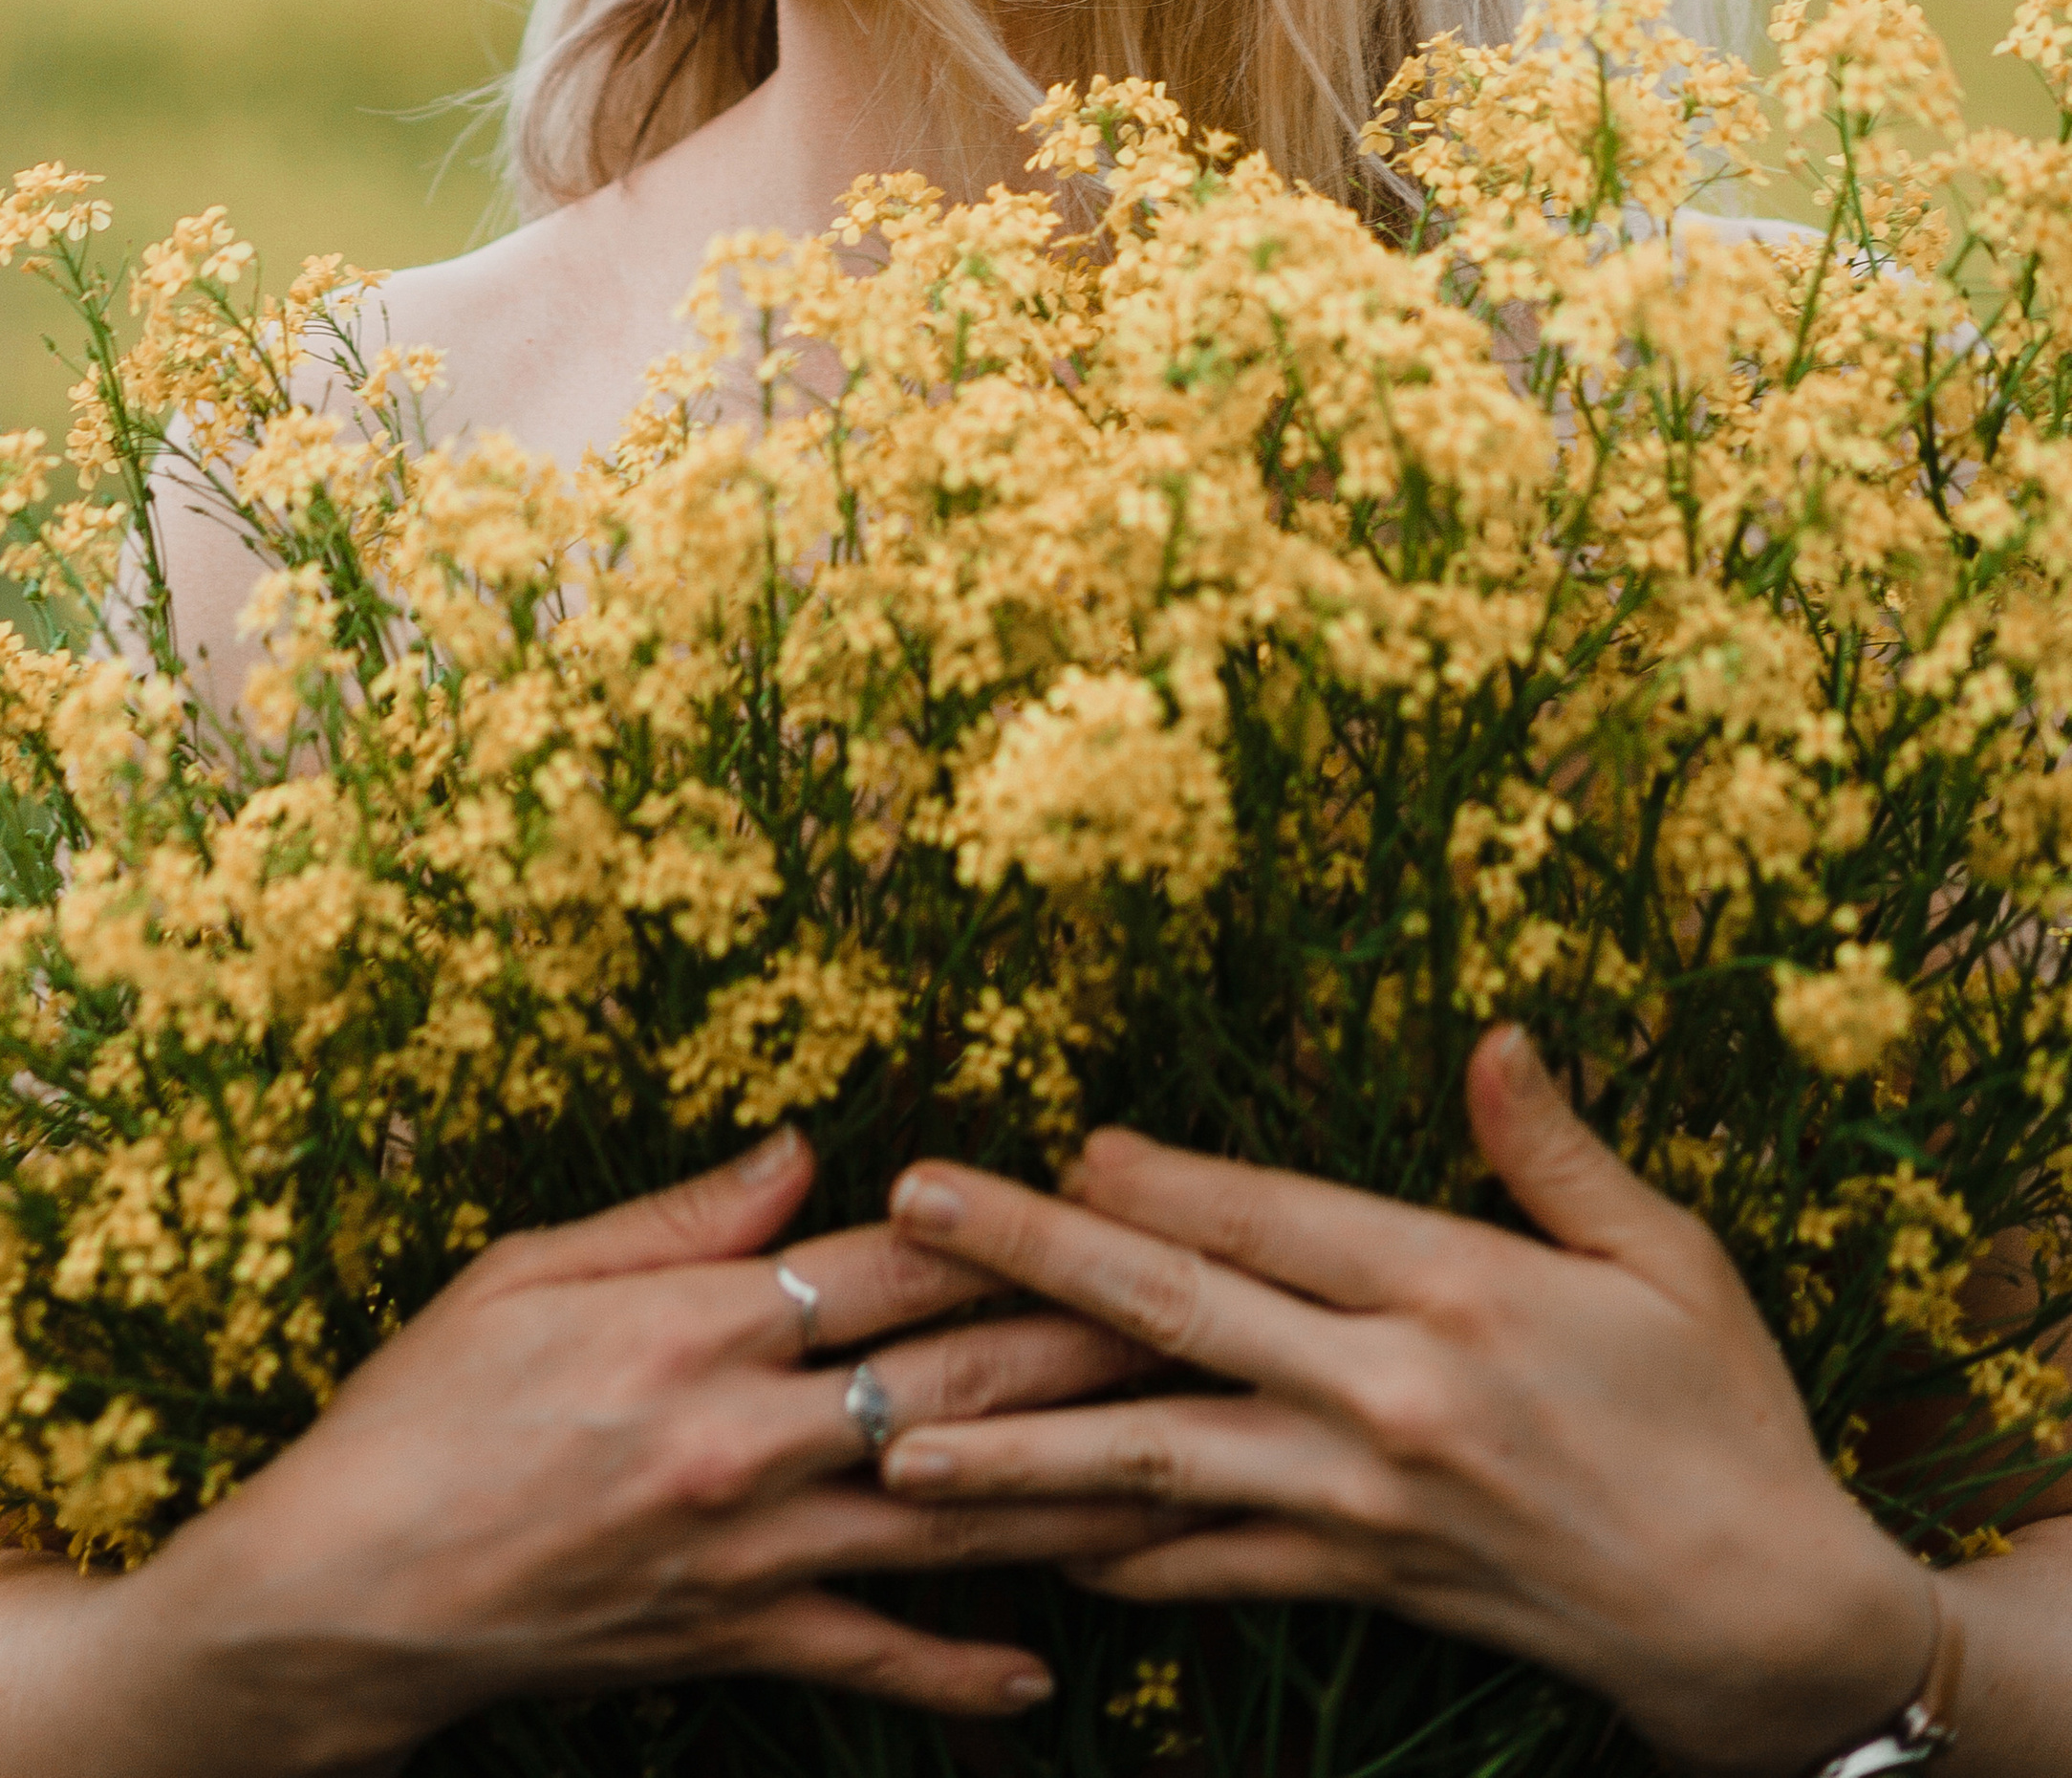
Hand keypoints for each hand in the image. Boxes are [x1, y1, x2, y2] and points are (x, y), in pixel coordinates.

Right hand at [130, 1123, 1163, 1772]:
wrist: (342, 1595)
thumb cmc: (420, 1410)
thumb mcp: (529, 1271)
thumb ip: (679, 1220)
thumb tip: (804, 1152)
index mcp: (697, 1324)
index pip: (891, 1261)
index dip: (1004, 1227)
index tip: (1104, 1199)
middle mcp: (745, 1437)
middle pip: (955, 1383)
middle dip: (1093, 1352)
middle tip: (1212, 1326)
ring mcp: (747, 1552)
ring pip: (947, 1518)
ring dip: (1070, 1496)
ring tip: (1185, 1478)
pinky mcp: (730, 1642)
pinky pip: (869, 1660)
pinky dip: (958, 1675)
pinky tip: (1046, 1678)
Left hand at [878, 1027, 1944, 1777]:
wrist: (1761, 1620)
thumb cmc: (1722, 1415)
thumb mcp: (1665, 1258)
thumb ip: (1555, 1150)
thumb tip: (1492, 1034)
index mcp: (1457, 1291)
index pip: (1270, 1219)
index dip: (1156, 1180)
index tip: (1060, 1142)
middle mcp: (1388, 1397)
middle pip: (1177, 1314)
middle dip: (1029, 1263)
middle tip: (916, 1216)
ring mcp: (1361, 1503)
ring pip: (1154, 1464)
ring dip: (1016, 1447)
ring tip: (893, 1441)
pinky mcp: (1359, 1583)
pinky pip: (1210, 1570)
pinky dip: (1115, 1558)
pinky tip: (1025, 1545)